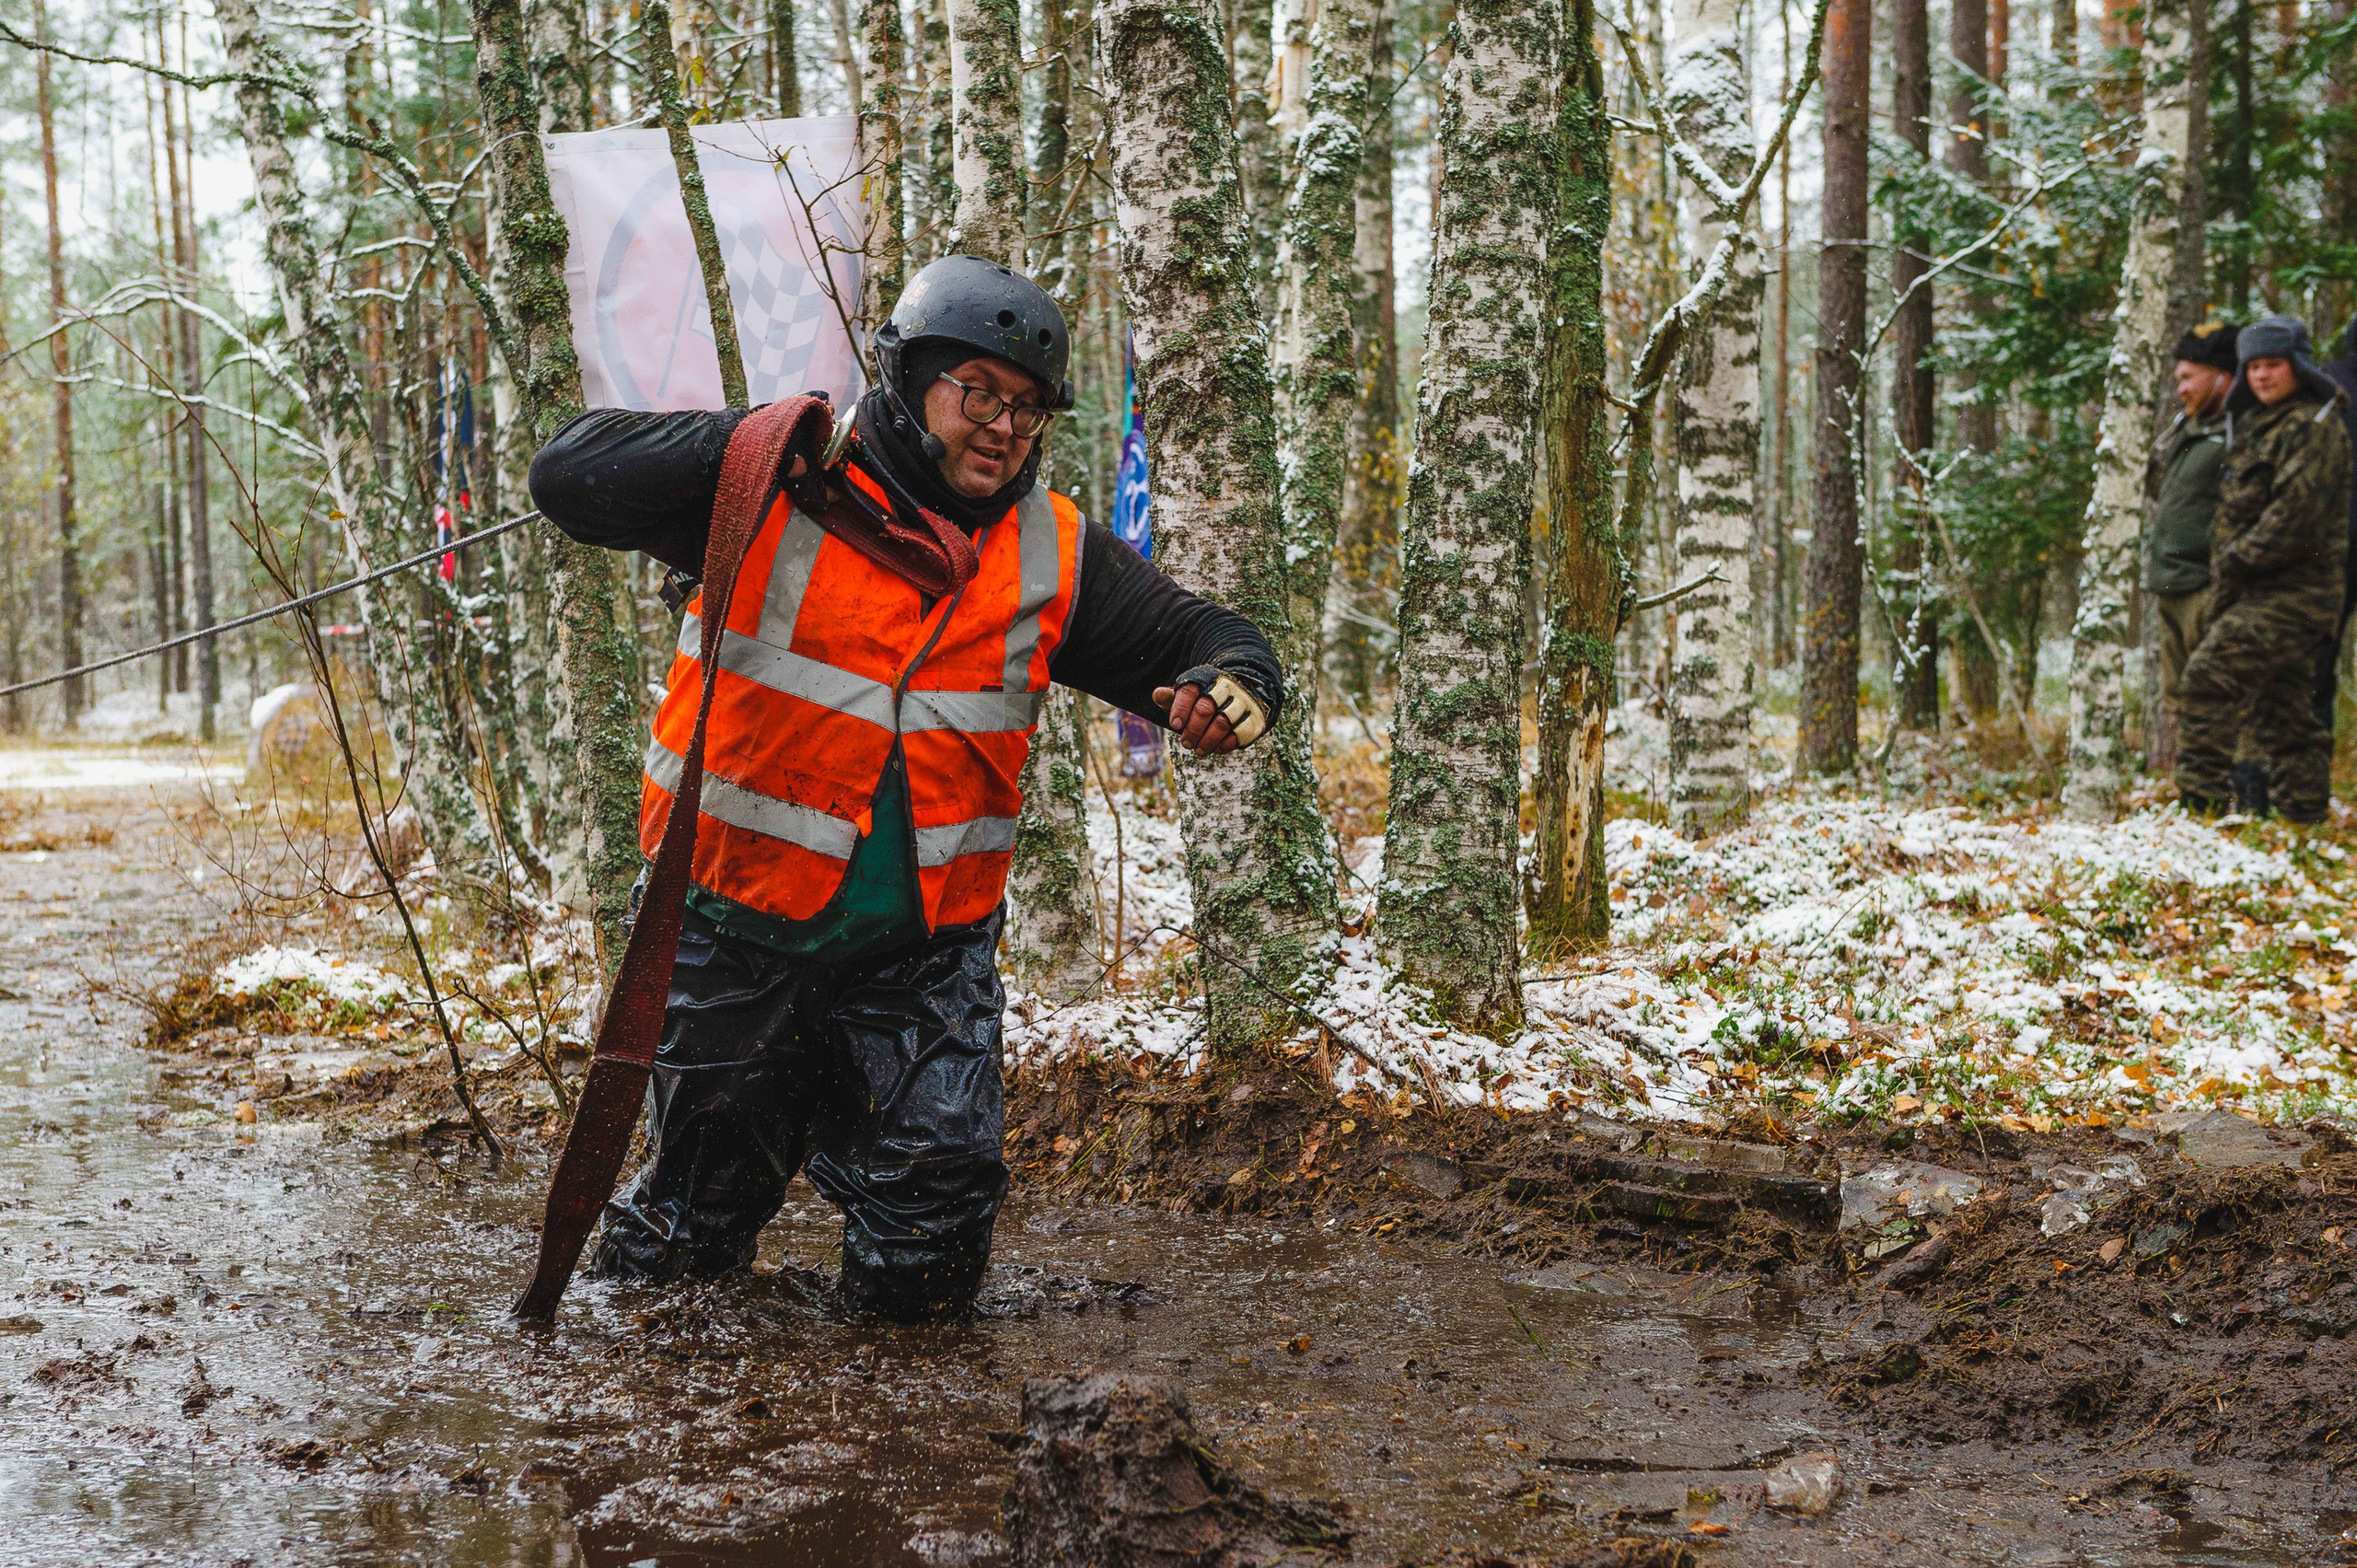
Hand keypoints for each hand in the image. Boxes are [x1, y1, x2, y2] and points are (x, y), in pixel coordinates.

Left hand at [1154, 673, 1268, 754]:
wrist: (1247, 692)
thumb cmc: (1210, 697)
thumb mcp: (1191, 694)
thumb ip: (1174, 698)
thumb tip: (1157, 695)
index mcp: (1206, 679)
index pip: (1189, 692)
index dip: (1180, 709)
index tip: (1175, 725)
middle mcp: (1226, 688)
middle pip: (1205, 709)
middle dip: (1192, 730)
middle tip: (1185, 743)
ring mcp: (1242, 703)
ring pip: (1222, 723)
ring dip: (1207, 740)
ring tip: (1198, 750)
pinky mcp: (1254, 719)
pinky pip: (1240, 734)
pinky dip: (1225, 744)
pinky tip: (1216, 749)